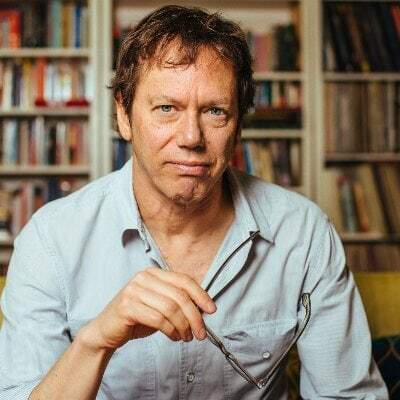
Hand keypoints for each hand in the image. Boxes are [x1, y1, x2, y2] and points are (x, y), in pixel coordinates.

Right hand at [78, 267, 216, 350]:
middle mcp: (143, 277)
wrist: (105, 331)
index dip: (201, 295)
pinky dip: (171, 330)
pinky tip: (174, 337)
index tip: (212, 310)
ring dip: (183, 326)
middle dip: (194, 316)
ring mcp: (133, 290)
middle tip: (201, 333)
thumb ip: (178, 302)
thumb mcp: (160, 306)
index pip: (184, 280)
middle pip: (180, 296)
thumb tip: (204, 308)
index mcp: (153, 273)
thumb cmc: (136, 318)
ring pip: (171, 308)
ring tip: (186, 337)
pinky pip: (158, 319)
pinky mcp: (127, 306)